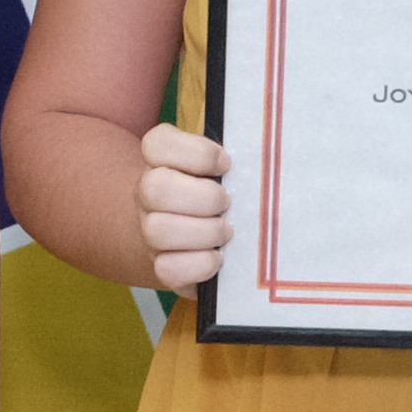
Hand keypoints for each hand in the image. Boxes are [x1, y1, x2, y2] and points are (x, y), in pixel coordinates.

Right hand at [136, 126, 229, 294]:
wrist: (194, 240)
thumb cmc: (217, 195)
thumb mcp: (223, 170)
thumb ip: (238, 159)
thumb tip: (263, 161)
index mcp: (162, 162)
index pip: (157, 143)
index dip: (196, 153)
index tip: (226, 164)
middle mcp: (149, 194)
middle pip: (155, 188)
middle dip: (203, 197)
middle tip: (228, 203)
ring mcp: (150, 232)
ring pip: (159, 230)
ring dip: (204, 232)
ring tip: (227, 232)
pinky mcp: (162, 266)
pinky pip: (168, 268)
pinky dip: (200, 264)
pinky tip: (218, 257)